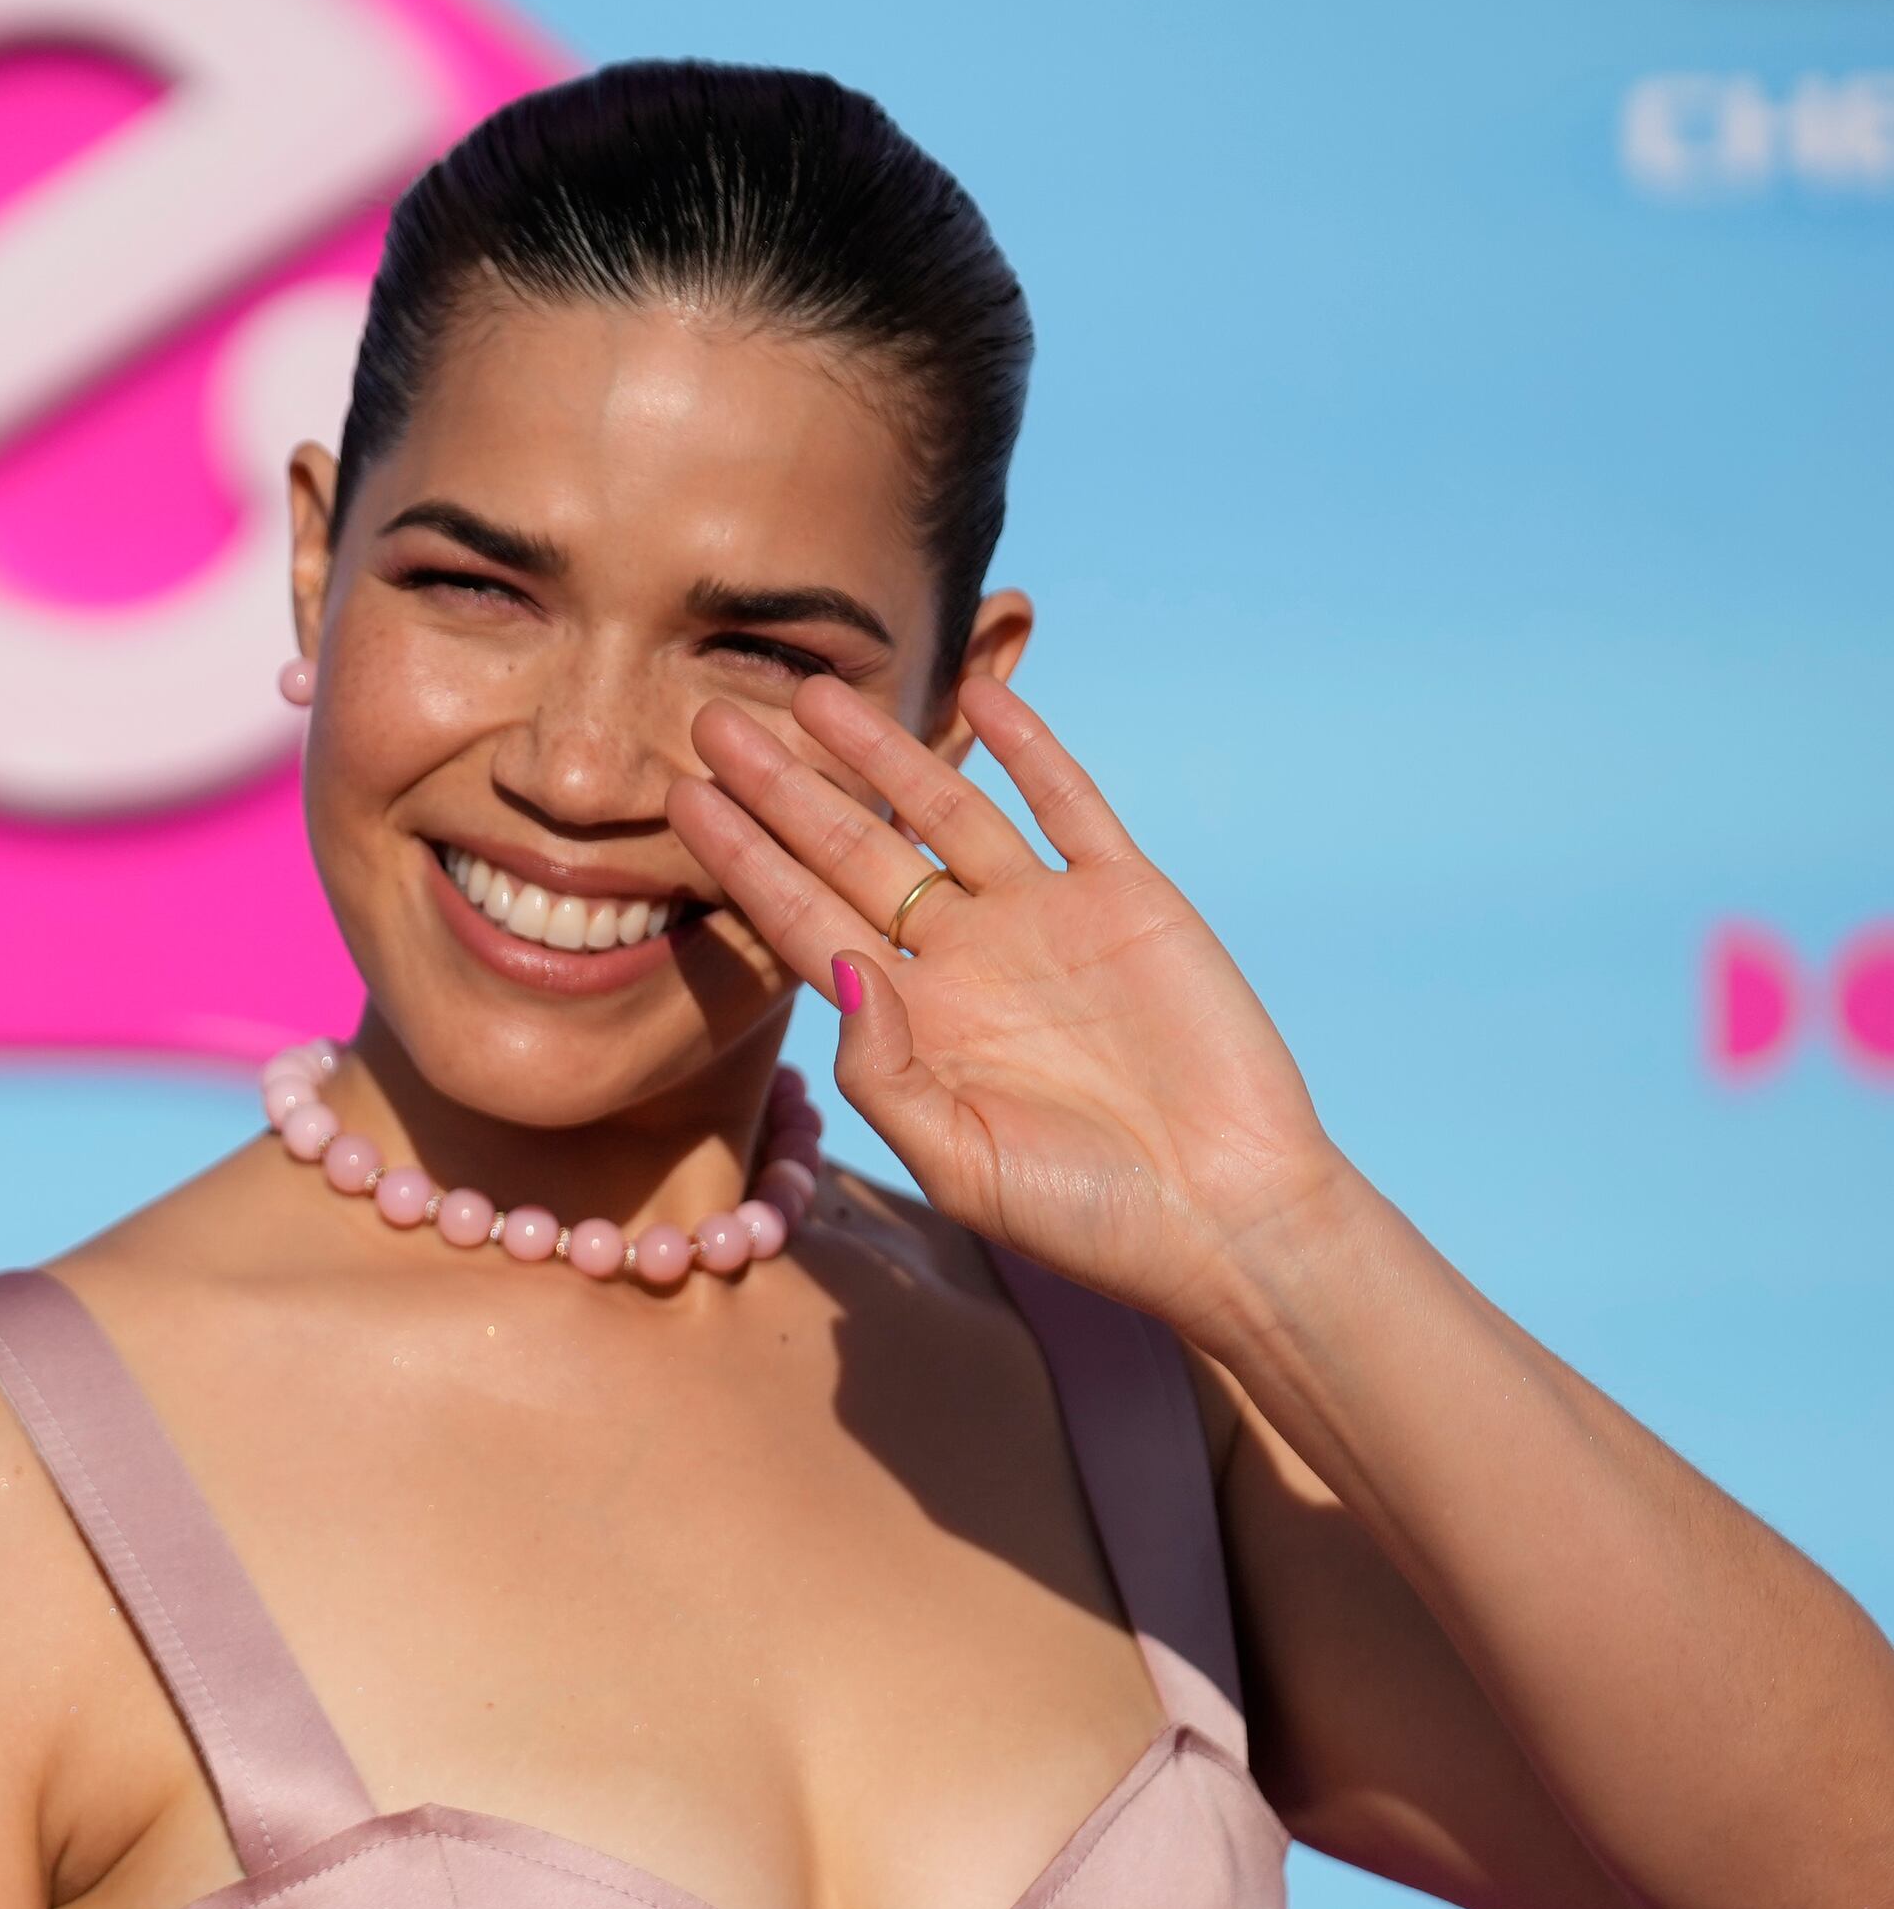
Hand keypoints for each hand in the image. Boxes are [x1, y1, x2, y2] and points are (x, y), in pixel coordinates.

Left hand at [666, 670, 1352, 1329]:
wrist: (1228, 1218)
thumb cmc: (1084, 1215)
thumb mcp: (959, 1162)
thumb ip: (885, 1070)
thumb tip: (837, 971)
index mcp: (911, 1020)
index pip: (802, 919)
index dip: (743, 859)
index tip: (680, 799)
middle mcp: (964, 958)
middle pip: (853, 851)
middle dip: (783, 788)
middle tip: (710, 718)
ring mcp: (1043, 921)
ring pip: (946, 812)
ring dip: (883, 751)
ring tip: (812, 691)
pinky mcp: (1129, 899)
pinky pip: (1068, 806)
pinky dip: (1027, 750)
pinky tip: (978, 694)